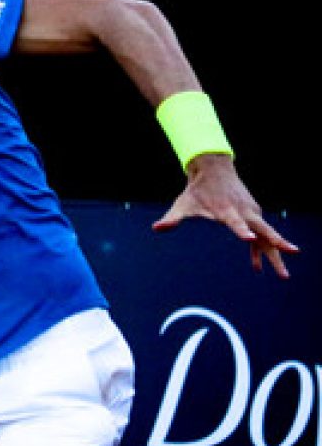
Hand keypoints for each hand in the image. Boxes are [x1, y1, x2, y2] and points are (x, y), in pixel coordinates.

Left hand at [152, 154, 299, 277]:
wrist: (215, 169)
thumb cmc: (197, 190)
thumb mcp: (182, 204)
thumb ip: (172, 219)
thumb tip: (156, 228)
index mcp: (226, 210)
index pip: (236, 223)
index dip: (243, 231)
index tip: (251, 240)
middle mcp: (244, 212)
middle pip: (264, 232)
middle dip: (276, 247)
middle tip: (288, 261)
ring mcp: (251, 213)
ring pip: (268, 235)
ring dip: (277, 253)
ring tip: (283, 276)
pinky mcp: (254, 214)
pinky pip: (261, 235)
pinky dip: (262, 250)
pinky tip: (257, 266)